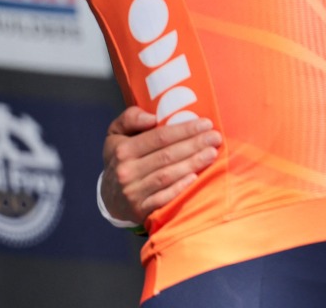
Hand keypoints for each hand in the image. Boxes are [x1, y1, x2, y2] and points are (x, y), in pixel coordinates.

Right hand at [100, 107, 221, 224]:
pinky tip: (195, 178)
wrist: (110, 196)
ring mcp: (133, 192)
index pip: (159, 137)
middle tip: (216, 137)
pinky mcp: (139, 209)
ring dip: (192, 164)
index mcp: (123, 150)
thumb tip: (152, 117)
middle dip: (195, 145)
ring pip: (167, 176)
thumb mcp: (117, 134)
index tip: (206, 124)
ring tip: (212, 153)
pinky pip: (163, 198)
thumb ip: (130, 118)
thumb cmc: (121, 159)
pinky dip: (179, 188)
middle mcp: (126, 171)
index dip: (184, 130)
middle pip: (167, 156)